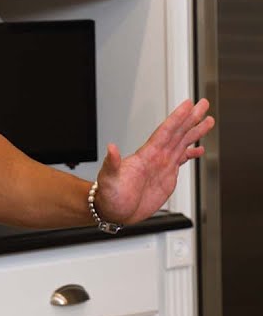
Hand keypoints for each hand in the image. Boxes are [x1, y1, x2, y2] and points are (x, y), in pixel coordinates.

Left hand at [94, 98, 213, 224]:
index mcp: (145, 156)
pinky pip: (181, 160)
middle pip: (177, 133)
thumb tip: (111, 149)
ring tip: (207, 120)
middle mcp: (155, 157)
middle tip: (203, 104)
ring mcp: (161, 165)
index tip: (188, 105)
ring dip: (194, 132)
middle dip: (191, 118)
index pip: (165, 132)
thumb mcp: (108, 179)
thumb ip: (111, 163)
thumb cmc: (108, 196)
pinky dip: (190, 153)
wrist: (114, 212)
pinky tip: (199, 149)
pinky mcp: (165, 176)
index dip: (177, 118)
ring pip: (181, 144)